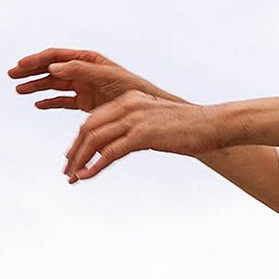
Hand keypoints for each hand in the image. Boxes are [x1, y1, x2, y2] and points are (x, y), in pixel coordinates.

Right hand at [7, 47, 171, 112]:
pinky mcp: (85, 103)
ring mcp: (83, 87)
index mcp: (87, 59)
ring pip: (53, 85)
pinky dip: (50, 102)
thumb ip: (80, 70)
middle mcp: (82, 71)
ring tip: (18, 90)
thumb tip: (53, 68)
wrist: (145, 109)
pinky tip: (37, 104)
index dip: (36, 59)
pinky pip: (63, 101)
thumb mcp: (106, 76)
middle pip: (50, 68)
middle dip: (30, 71)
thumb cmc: (131, 88)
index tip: (20, 65)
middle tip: (11, 75)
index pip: (56, 56)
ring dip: (35, 86)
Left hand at [58, 90, 224, 181]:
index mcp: (128, 99)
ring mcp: (134, 119)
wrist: (212, 125)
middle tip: (67, 171)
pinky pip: (109, 153)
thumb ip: (137, 129)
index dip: (79, 141)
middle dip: (74, 152)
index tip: (72, 158)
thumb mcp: (156, 123)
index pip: (94, 119)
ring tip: (72, 178)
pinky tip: (86, 178)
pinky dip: (94, 167)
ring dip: (80, 161)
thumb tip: (122, 145)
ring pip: (94, 140)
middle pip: (88, 128)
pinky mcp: (143, 135)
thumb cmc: (188, 128)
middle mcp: (127, 106)